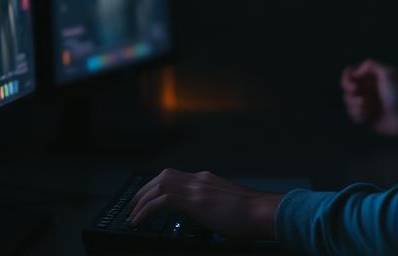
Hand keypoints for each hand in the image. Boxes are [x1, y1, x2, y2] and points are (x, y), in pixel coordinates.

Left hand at [127, 169, 283, 240]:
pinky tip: (140, 222)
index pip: (175, 177)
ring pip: (159, 185)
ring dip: (142, 199)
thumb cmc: (253, 215)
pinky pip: (162, 201)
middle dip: (144, 190)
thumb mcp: (228, 207)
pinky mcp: (196, 200)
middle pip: (163, 176)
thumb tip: (206, 216)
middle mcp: (200, 179)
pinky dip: (147, 210)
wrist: (265, 212)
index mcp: (207, 180)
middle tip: (133, 207)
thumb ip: (213, 206)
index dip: (157, 187)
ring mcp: (198, 187)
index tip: (147, 199)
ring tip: (132, 215)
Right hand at [341, 59, 397, 138]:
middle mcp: (366, 88)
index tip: (355, 86)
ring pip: (347, 102)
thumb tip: (356, 72)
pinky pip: (352, 115)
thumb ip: (371, 65)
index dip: (347, 78)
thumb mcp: (388, 73)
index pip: (350, 73)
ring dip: (355, 106)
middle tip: (362, 99)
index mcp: (370, 77)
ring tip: (367, 109)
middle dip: (350, 94)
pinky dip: (357, 115)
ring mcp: (365, 103)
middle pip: (346, 88)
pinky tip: (367, 117)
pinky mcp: (365, 116)